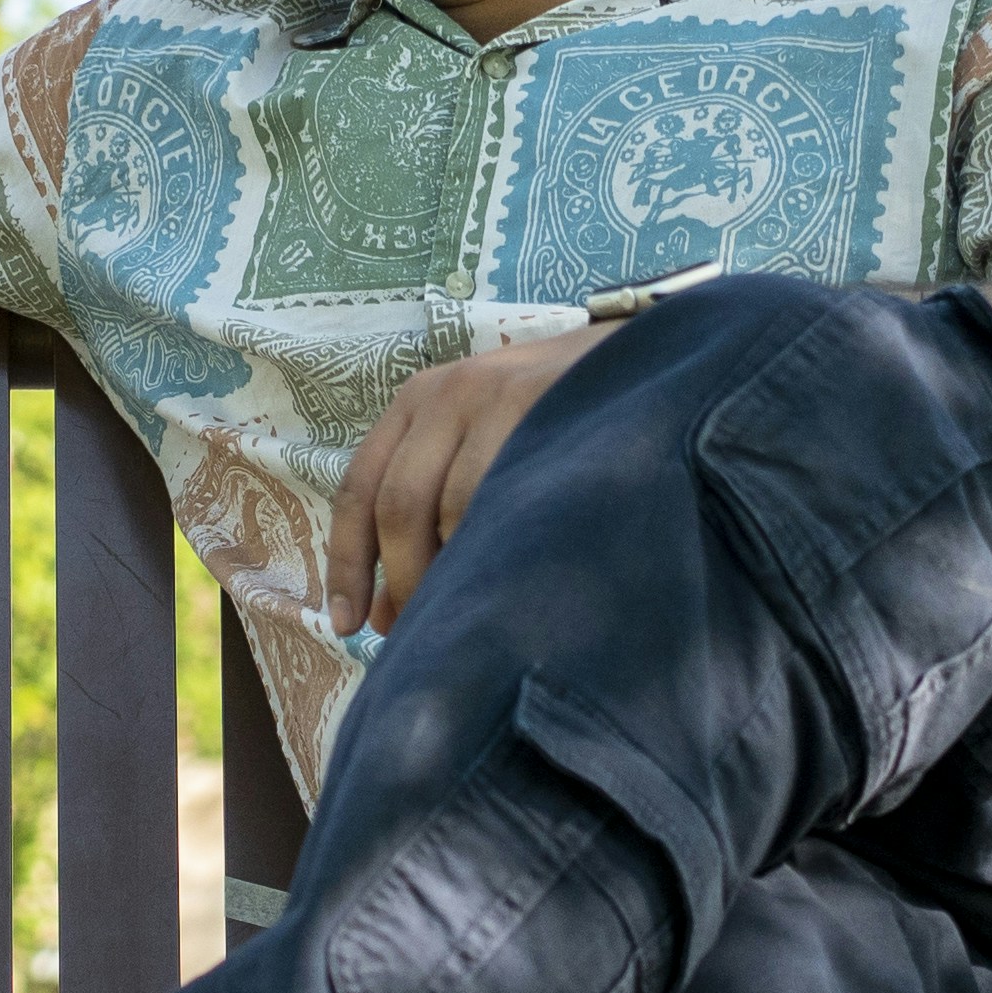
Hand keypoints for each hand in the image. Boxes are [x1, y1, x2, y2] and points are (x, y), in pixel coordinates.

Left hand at [328, 329, 605, 632]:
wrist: (644, 360)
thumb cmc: (552, 419)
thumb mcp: (479, 446)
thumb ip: (429, 515)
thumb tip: (386, 613)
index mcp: (416, 403)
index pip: (358, 490)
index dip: (348, 565)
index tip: (347, 625)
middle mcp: (445, 393)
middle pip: (398, 507)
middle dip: (406, 580)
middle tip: (425, 632)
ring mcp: (494, 394)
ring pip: (451, 509)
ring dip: (455, 574)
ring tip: (475, 614)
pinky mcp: (540, 405)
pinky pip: (506, 497)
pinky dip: (499, 547)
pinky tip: (512, 574)